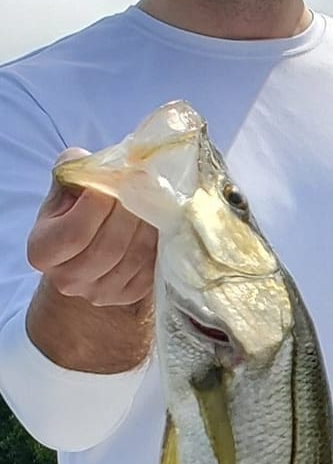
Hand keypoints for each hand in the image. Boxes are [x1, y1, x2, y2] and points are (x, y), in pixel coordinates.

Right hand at [24, 157, 156, 373]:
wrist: (89, 242)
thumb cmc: (76, 206)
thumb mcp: (67, 183)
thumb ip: (78, 169)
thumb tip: (110, 166)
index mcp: (41, 251)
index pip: (75, 233)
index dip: (99, 206)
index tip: (115, 180)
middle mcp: (66, 279)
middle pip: (108, 247)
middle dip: (130, 212)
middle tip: (144, 185)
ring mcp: (98, 294)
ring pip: (134, 257)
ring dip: (150, 225)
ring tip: (153, 199)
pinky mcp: (128, 297)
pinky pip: (151, 269)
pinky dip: (159, 243)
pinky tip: (158, 222)